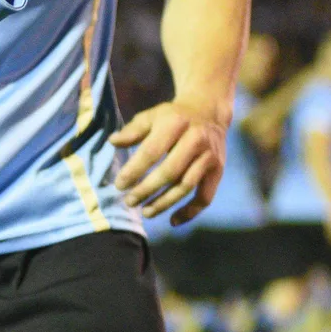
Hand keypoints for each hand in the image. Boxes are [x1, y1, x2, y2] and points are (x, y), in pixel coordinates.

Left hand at [109, 95, 227, 221]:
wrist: (208, 111)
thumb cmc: (172, 117)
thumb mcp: (152, 116)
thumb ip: (133, 130)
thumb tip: (112, 142)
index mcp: (175, 123)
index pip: (152, 151)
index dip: (134, 170)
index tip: (119, 185)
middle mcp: (196, 139)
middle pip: (170, 172)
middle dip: (147, 189)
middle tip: (129, 201)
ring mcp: (209, 156)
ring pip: (186, 186)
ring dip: (165, 203)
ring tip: (145, 212)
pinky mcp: (218, 170)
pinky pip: (205, 197)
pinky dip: (191, 211)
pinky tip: (173, 220)